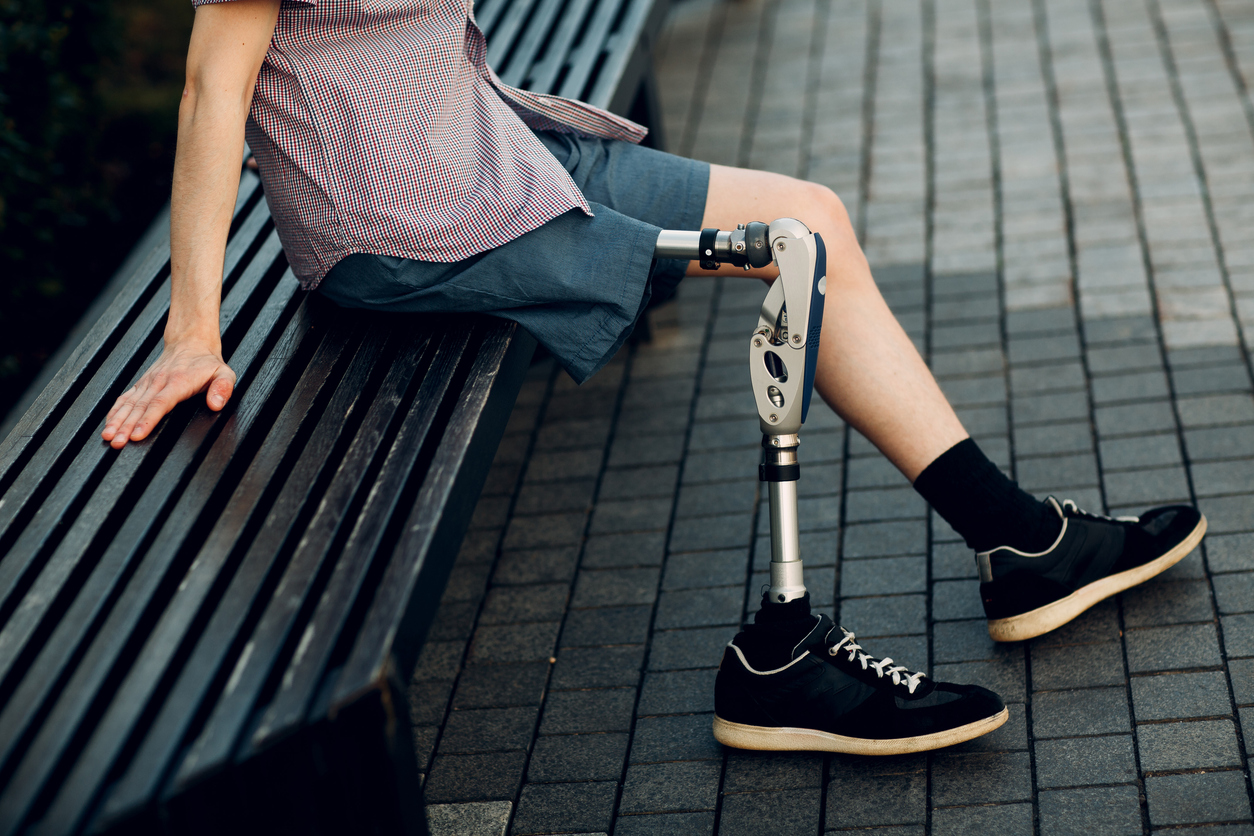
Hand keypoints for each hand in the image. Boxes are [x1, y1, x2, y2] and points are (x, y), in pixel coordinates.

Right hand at [101, 341, 235, 448]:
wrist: (190, 343)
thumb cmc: (207, 363)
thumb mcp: (224, 373)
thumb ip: (223, 388)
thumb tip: (215, 404)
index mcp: (178, 382)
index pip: (160, 403)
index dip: (147, 420)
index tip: (137, 435)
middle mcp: (158, 382)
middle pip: (140, 407)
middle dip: (126, 426)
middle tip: (116, 442)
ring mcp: (148, 383)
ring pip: (129, 403)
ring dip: (117, 421)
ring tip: (107, 436)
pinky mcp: (141, 384)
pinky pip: (125, 398)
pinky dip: (115, 411)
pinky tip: (108, 424)